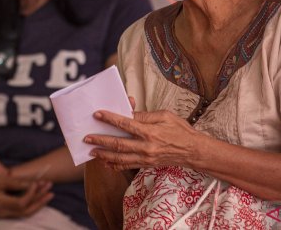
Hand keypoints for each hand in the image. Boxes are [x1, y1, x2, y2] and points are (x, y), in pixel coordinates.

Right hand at [0, 176, 52, 217]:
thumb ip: (14, 183)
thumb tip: (32, 184)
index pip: (21, 202)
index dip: (31, 193)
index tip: (36, 182)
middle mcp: (3, 213)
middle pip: (27, 210)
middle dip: (40, 200)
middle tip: (50, 188)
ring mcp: (5, 216)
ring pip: (26, 213)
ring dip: (39, 203)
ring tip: (49, 193)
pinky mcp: (7, 215)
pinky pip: (23, 212)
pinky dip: (32, 205)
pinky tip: (39, 197)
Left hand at [84, 109, 200, 171]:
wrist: (193, 151)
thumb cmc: (180, 130)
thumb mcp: (165, 116)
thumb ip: (145, 115)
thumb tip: (129, 114)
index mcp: (150, 131)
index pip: (125, 124)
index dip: (110, 119)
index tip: (97, 114)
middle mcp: (146, 146)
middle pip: (118, 144)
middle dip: (100, 140)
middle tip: (87, 137)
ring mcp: (145, 157)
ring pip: (120, 158)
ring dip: (104, 154)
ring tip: (92, 151)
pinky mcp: (146, 164)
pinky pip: (127, 165)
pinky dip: (115, 165)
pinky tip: (106, 162)